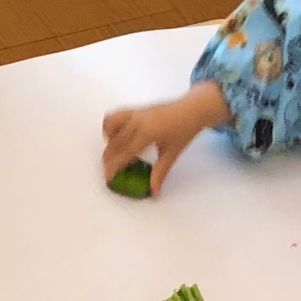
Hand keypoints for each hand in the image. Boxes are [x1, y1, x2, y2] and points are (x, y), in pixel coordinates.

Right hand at [100, 80, 228, 194]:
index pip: (125, 152)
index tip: (107, 177)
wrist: (193, 109)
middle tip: (107, 169)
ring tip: (113, 150)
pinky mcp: (135, 108)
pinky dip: (110, 126)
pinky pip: (115, 115)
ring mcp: (135, 113)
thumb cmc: (184, 131)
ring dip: (108, 140)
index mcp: (148, 133)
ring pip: (110, 125)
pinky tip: (117, 136)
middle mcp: (137, 122)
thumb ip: (160, 172)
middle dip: (108, 157)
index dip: (114, 166)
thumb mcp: (172, 153)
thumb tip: (154, 191)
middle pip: (115, 142)